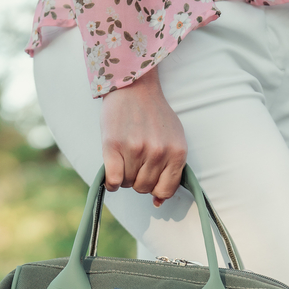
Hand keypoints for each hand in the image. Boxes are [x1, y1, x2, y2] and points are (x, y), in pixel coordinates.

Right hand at [100, 67, 186, 206]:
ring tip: (125, 157)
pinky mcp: (115, 145)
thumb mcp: (172, 139)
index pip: (165, 190)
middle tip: (134, 160)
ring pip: (128, 184)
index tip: (148, 177)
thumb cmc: (152, 115)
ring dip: (124, 177)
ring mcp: (137, 149)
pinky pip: (114, 180)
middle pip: (144, 188)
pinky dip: (111, 182)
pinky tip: (112, 171)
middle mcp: (159, 152)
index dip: (154, 188)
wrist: (133, 86)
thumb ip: (171, 169)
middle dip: (137, 179)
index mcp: (177, 152)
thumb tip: (159, 202)